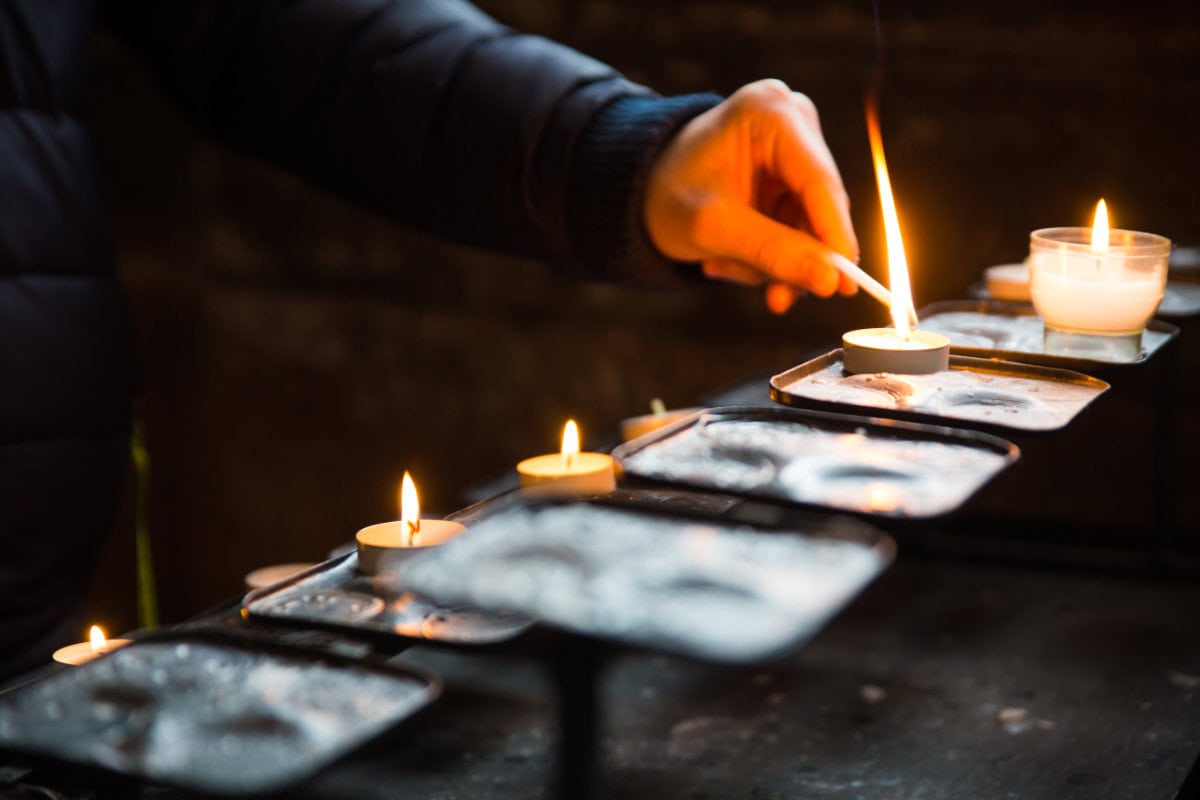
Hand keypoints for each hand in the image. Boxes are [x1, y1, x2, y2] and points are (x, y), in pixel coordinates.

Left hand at [644, 79, 859, 313]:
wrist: (640, 193)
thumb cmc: (667, 196)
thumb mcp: (714, 229)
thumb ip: (773, 253)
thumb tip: (831, 281)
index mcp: (770, 113)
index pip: (819, 181)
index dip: (835, 236)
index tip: (844, 286)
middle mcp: (793, 122)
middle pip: (821, 206)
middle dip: (794, 257)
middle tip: (775, 300)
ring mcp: (794, 152)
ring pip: (812, 227)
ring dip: (772, 262)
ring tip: (722, 266)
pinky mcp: (790, 181)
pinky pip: (798, 231)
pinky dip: (766, 256)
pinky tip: (727, 259)